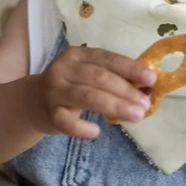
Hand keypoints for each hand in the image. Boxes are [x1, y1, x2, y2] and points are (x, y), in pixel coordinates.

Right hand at [30, 47, 156, 138]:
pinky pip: (66, 122)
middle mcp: (63, 68)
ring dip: (115, 106)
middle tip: (145, 104)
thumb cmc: (71, 86)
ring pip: (87, 97)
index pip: (107, 59)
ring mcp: (54, 90)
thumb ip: (113, 78)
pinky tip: (96, 132)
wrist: (34, 102)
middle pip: (99, 78)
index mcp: (78, 54)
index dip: (130, 68)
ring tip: (136, 116)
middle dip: (126, 91)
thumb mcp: (88, 75)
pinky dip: (82, 128)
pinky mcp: (49, 113)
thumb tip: (147, 87)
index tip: (151, 79)